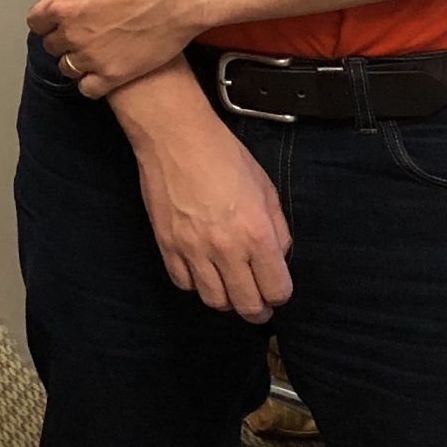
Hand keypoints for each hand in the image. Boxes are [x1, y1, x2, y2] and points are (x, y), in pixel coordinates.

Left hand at [23, 0, 200, 96]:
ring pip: (67, 67)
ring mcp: (92, 57)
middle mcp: (72, 33)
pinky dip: (90, 82)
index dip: (47, 18)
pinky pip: (88, 89)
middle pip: (50, 45)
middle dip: (61, 37)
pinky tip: (102, 69)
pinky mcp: (114, 75)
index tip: (60, 16)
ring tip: (93, 48)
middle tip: (81, 29)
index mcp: (62, 4)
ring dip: (74, 59)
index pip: (35, 22)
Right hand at [112, 69, 292, 322]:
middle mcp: (226, 249)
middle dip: (258, 310)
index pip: (277, 290)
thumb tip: (277, 257)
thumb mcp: (265, 188)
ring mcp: (193, 250)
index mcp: (257, 235)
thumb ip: (277, 229)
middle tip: (258, 303)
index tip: (276, 289)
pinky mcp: (167, 245)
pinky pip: (184, 283)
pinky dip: (196, 284)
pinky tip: (202, 270)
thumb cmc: (224, 155)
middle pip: (247, 306)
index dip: (280, 294)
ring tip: (229, 288)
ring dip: (227, 300)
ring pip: (214, 301)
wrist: (175, 137)